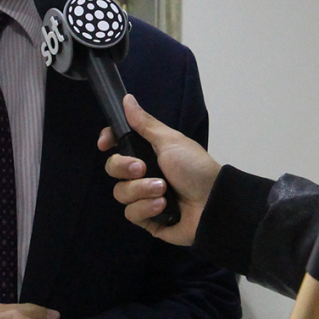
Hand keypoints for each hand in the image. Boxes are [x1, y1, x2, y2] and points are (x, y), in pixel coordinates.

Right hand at [98, 94, 221, 245]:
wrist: (213, 202)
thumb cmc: (194, 167)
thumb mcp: (170, 141)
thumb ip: (145, 123)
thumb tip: (127, 98)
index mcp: (148, 152)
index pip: (118, 144)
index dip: (108, 141)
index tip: (105, 144)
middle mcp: (143, 174)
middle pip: (113, 169)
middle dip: (125, 168)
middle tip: (143, 168)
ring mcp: (144, 197)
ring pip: (121, 193)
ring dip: (142, 190)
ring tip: (164, 190)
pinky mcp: (147, 219)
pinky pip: (132, 213)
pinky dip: (146, 208)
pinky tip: (163, 205)